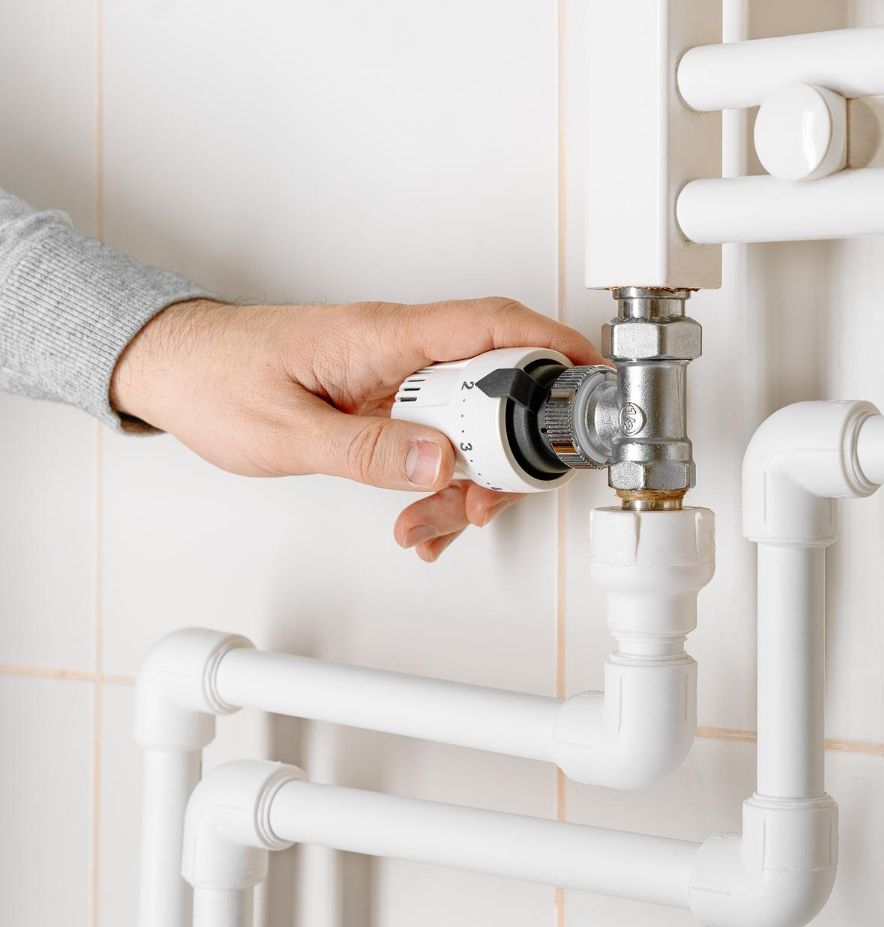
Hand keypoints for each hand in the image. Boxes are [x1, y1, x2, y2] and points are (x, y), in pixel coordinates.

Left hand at [111, 297, 603, 560]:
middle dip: (505, 452)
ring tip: (433, 525)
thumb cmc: (218, 380)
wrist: (174, 368)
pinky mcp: (388, 399)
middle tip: (489, 498)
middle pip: (493, 387)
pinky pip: (437, 438)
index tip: (589, 376)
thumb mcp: (287, 433)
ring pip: (468, 424)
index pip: (491, 325)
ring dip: (465, 481)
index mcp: (384, 336)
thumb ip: (368, 451)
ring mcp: (396, 374)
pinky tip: (424, 517)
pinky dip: (439, 482)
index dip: (551, 345)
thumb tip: (440, 462)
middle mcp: (399, 348)